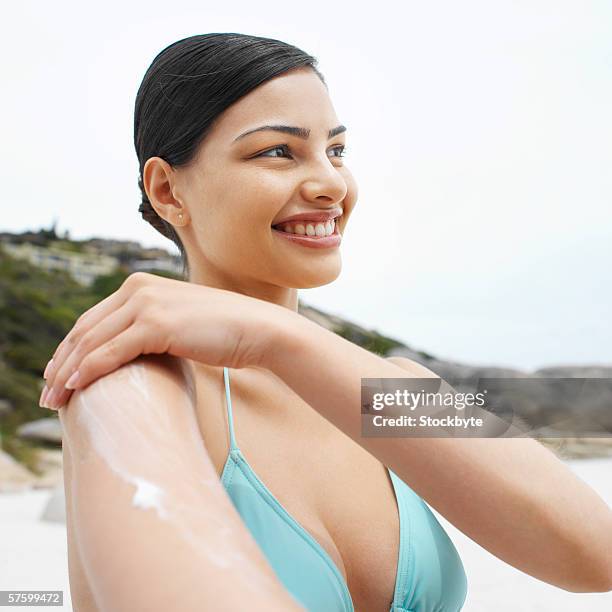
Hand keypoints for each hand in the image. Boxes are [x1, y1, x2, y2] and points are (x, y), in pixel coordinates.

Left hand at [39, 272, 287, 409]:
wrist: (257, 328)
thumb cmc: (222, 331)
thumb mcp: (177, 323)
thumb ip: (150, 328)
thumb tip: (129, 354)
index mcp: (140, 284)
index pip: (91, 319)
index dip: (69, 349)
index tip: (58, 375)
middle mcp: (138, 288)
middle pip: (84, 330)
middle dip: (60, 364)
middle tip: (47, 393)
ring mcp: (146, 303)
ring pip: (91, 342)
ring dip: (67, 373)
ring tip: (54, 400)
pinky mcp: (156, 324)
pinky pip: (109, 352)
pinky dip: (88, 371)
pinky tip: (76, 388)